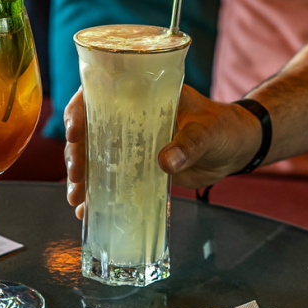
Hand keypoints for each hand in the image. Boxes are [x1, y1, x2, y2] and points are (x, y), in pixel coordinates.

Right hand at [64, 85, 262, 218]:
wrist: (233, 150)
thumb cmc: (221, 128)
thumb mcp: (206, 132)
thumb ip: (188, 144)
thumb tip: (166, 162)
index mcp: (140, 95)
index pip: (97, 96)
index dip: (79, 112)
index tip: (74, 133)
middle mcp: (127, 117)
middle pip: (88, 131)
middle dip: (76, 154)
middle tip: (76, 177)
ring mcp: (129, 143)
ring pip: (93, 157)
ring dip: (81, 178)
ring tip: (77, 199)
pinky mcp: (135, 167)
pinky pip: (109, 179)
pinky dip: (97, 194)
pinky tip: (86, 211)